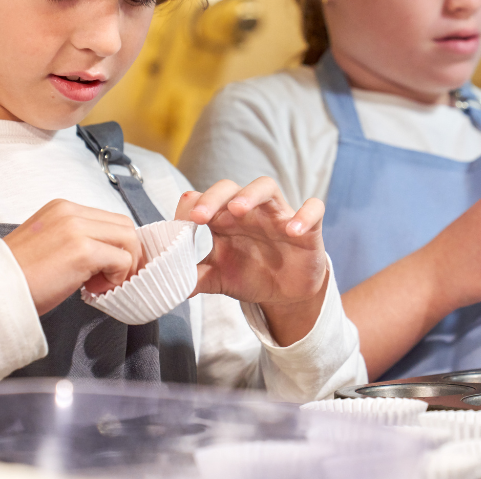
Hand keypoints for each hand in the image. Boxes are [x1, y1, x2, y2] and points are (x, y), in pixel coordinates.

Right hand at [4, 200, 143, 314]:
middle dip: (127, 253)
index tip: (111, 267)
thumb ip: (75, 239)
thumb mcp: (47, 243)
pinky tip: (92, 289)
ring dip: (123, 266)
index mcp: (62, 208)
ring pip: (128, 239)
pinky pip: (121, 260)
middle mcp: (71, 212)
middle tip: (112, 278)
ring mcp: (77, 229)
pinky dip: (116, 277)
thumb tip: (105, 254)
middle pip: (124, 225)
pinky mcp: (82, 251)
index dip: (117, 245)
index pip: (108, 219)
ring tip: (99, 285)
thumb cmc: (17, 276)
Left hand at [178, 178, 327, 345]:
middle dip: (214, 197)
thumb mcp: (218, 279)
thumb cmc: (250, 275)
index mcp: (224, 219)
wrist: (285, 293)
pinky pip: (312, 209)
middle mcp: (249, 211)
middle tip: (200, 216)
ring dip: (251, 194)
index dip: (192, 207)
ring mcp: (278, 215)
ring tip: (238, 209)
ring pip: (267, 187)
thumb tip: (167, 284)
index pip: (204, 198)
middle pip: (231, 187)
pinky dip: (304, 215)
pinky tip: (292, 230)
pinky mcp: (307, 227)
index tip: (182, 226)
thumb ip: (194, 278)